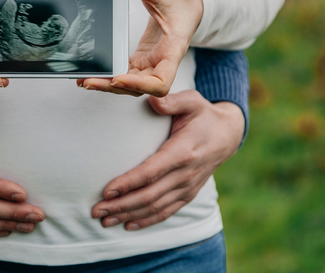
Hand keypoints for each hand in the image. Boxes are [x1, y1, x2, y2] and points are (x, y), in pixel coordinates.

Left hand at [79, 0, 202, 96]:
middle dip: (114, 87)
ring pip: (132, 84)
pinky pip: (127, 73)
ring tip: (85, 80)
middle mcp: (163, 62)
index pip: (161, 81)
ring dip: (109, 85)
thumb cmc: (181, 0)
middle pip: (140, 87)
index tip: (118, 78)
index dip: (140, 85)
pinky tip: (95, 73)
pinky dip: (112, 75)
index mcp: (173, 49)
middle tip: (89, 81)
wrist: (191, 5)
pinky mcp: (143, 59)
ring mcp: (152, 63)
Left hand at [91, 90, 243, 230]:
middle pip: (149, 195)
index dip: (129, 183)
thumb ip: (171, 102)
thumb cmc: (202, 115)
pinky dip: (147, 220)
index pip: (151, 171)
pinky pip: (166, 212)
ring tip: (105, 220)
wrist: (228, 134)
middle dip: (121, 205)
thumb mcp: (192, 101)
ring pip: (155, 207)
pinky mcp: (188, 194)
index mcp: (183, 151)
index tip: (107, 190)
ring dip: (129, 215)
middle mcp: (185, 174)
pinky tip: (128, 224)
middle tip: (96, 211)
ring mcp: (187, 187)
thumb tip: (152, 100)